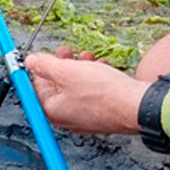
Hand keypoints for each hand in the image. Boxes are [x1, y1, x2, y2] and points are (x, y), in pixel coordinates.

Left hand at [25, 53, 148, 134]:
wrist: (139, 106)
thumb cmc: (104, 93)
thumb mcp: (66, 72)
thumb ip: (44, 65)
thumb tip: (30, 61)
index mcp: (52, 110)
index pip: (35, 87)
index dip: (40, 67)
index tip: (44, 54)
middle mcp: (66, 117)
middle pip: (56, 86)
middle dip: (61, 65)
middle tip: (68, 51)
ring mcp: (85, 117)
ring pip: (75, 87)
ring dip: (79, 68)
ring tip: (88, 56)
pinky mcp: (101, 114)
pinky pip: (91, 92)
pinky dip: (94, 78)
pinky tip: (102, 67)